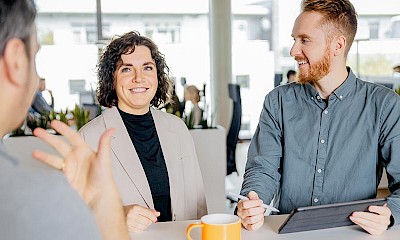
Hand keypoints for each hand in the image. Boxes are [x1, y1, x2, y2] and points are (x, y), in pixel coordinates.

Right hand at [33, 120, 128, 239]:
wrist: (99, 196)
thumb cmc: (104, 177)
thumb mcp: (104, 158)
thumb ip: (104, 143)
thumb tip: (112, 129)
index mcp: (84, 150)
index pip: (72, 136)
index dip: (63, 129)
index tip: (54, 123)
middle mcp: (75, 157)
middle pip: (59, 145)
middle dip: (48, 138)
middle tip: (37, 131)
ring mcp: (69, 167)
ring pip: (53, 157)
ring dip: (43, 154)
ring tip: (33, 152)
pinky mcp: (65, 177)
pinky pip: (53, 170)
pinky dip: (46, 167)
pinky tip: (39, 165)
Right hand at [124, 204, 159, 232]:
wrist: (118, 214)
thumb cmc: (128, 210)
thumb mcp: (138, 207)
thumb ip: (148, 210)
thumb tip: (157, 213)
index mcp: (134, 208)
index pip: (148, 213)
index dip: (153, 217)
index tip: (155, 218)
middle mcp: (131, 215)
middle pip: (146, 221)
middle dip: (149, 221)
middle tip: (149, 219)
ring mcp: (129, 222)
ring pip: (143, 226)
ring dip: (145, 225)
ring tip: (143, 222)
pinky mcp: (128, 228)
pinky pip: (139, 230)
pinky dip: (141, 228)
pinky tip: (139, 225)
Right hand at [236, 191, 264, 230]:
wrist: (251, 210)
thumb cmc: (251, 205)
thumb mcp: (252, 198)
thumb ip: (252, 195)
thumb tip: (252, 194)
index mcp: (240, 205)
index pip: (245, 204)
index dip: (254, 203)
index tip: (260, 202)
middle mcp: (240, 213)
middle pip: (249, 212)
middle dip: (259, 209)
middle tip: (262, 208)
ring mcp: (243, 220)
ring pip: (252, 220)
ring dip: (259, 216)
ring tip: (261, 213)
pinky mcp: (247, 226)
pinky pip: (253, 227)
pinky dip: (259, 223)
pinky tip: (260, 219)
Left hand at [350, 204, 391, 234]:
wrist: (381, 219)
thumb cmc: (376, 211)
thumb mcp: (376, 206)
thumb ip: (371, 204)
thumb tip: (361, 204)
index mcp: (386, 212)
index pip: (383, 210)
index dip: (376, 209)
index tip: (369, 207)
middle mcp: (386, 220)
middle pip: (375, 218)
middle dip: (363, 215)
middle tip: (354, 213)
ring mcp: (382, 227)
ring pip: (370, 224)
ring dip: (359, 220)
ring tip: (352, 217)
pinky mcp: (376, 232)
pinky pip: (367, 229)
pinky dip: (360, 224)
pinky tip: (355, 220)